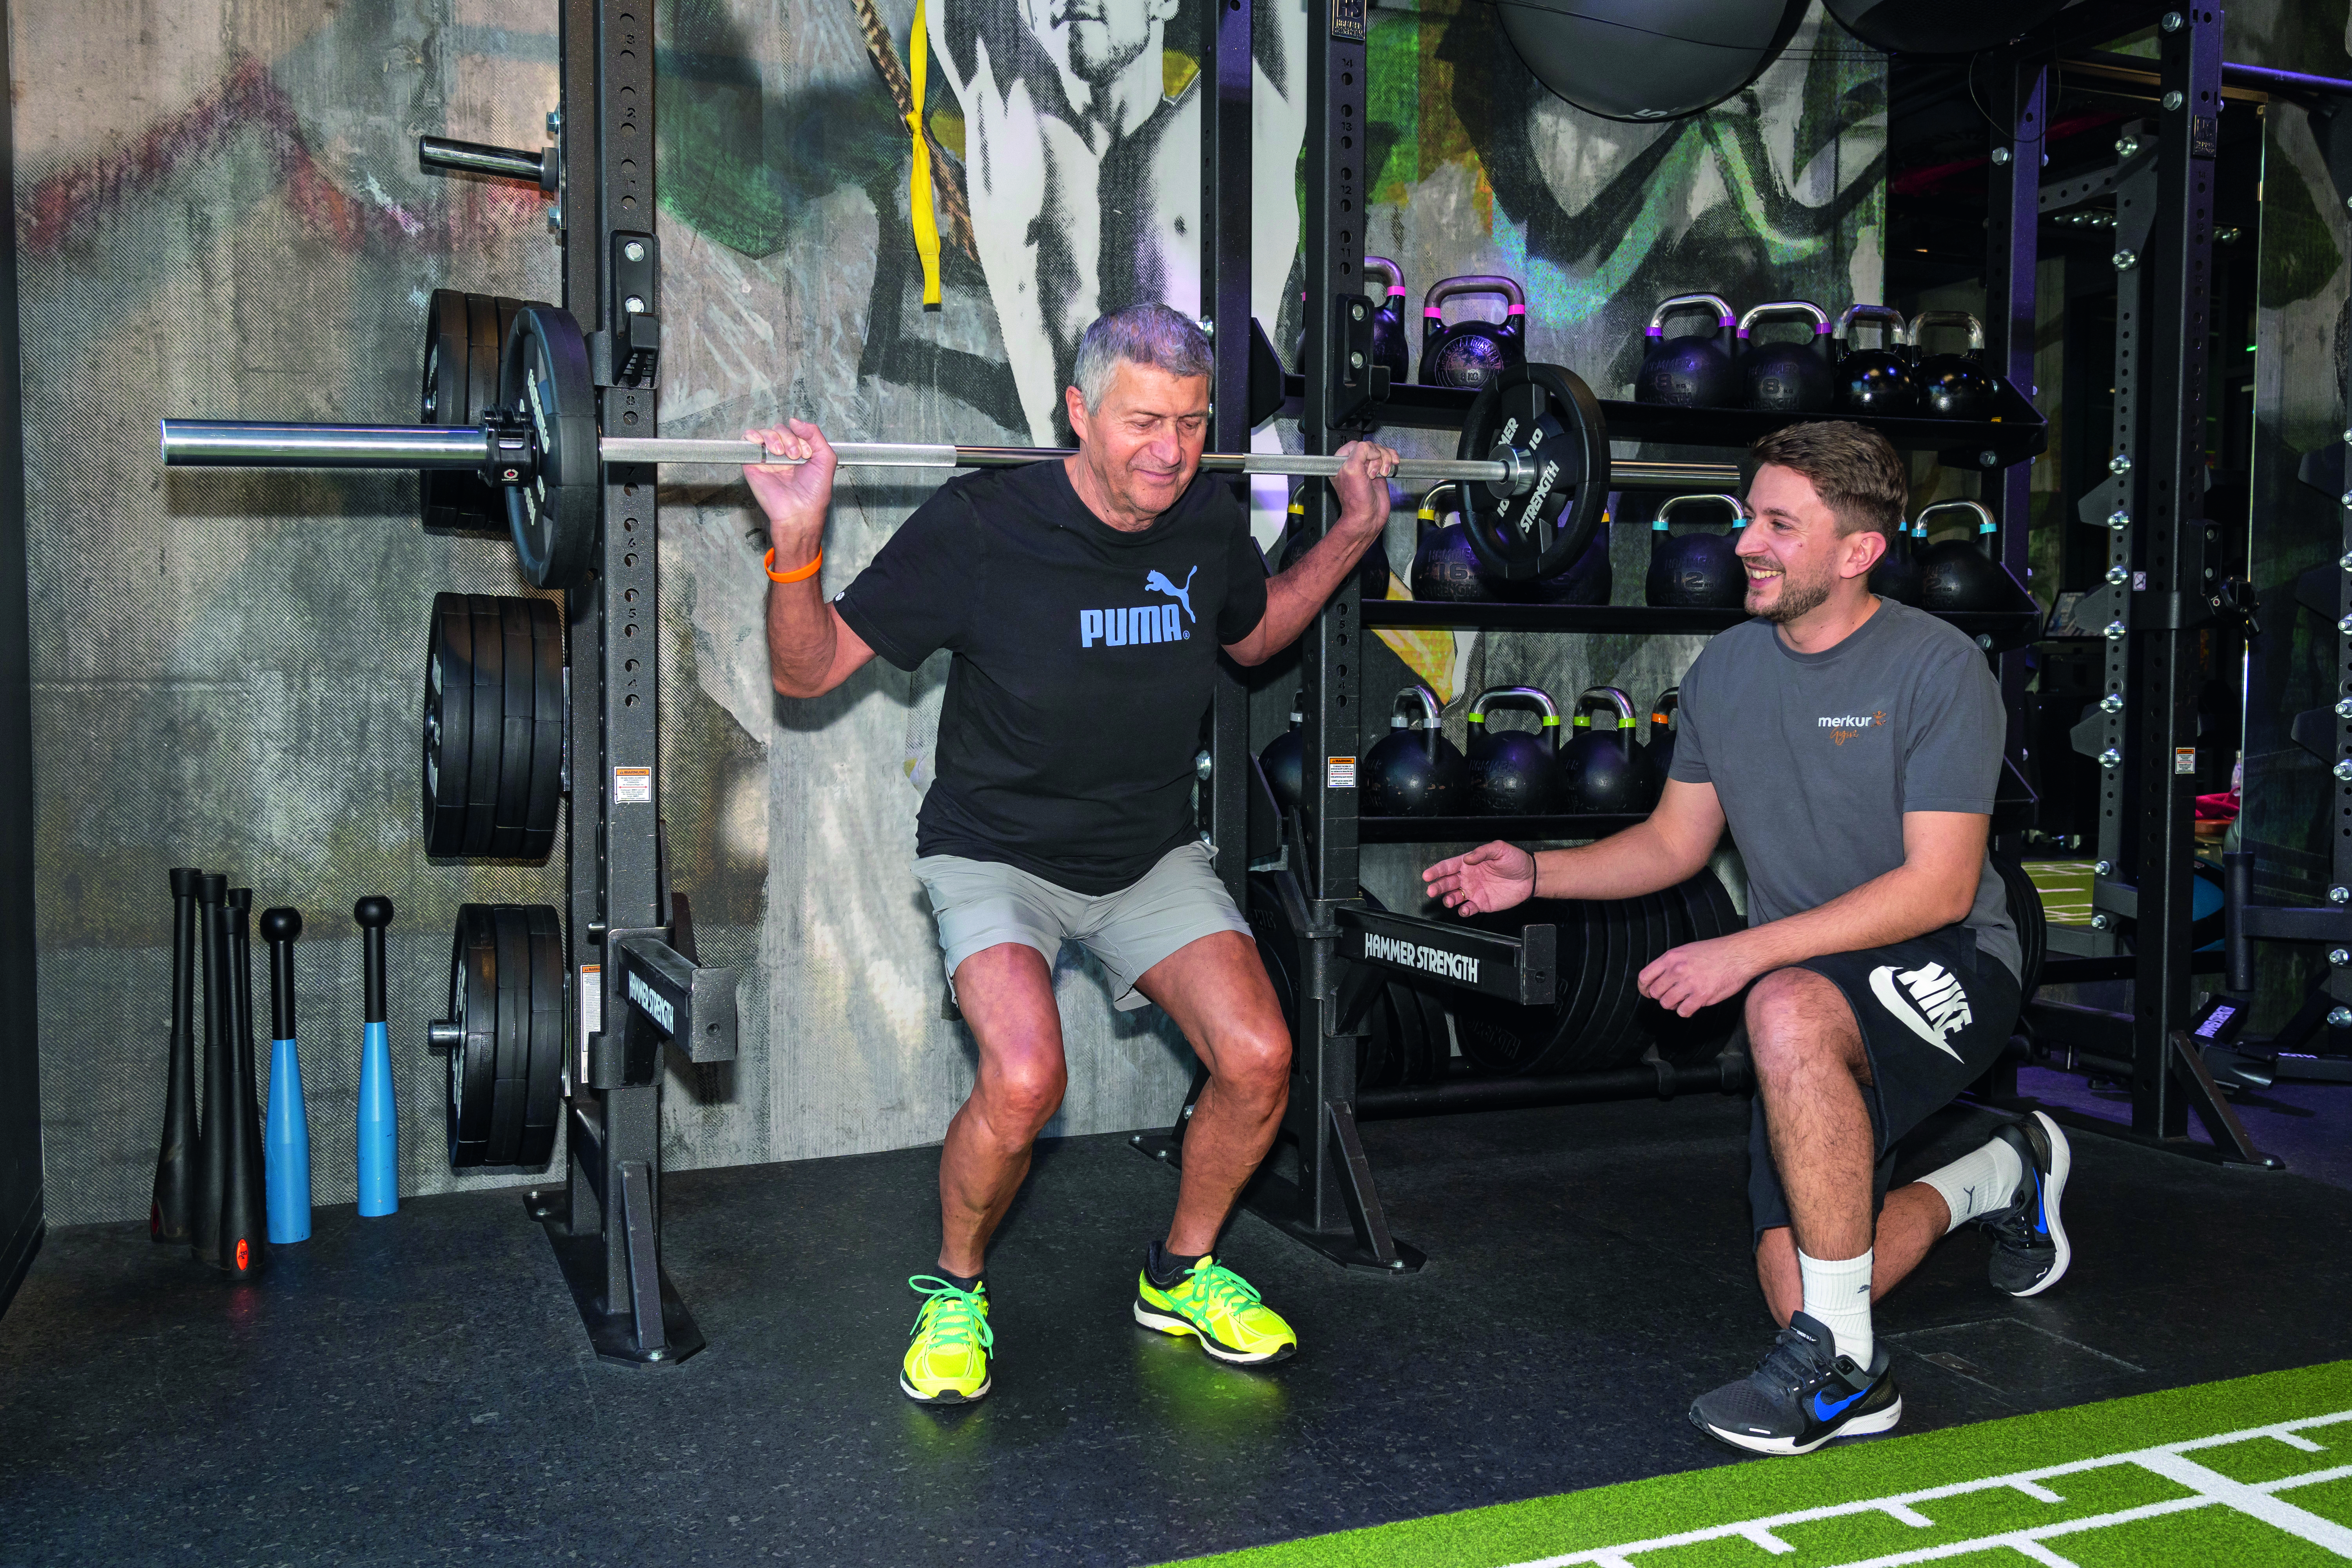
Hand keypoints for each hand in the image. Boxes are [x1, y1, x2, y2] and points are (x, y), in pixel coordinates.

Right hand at [744, 420, 836, 546]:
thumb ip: (815, 435)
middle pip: (780, 430)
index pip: (796, 431)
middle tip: (795, 456)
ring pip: (765, 433)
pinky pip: (747, 441)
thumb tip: (795, 421)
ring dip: (774, 438)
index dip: (801, 437)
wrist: (800, 512)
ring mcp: (768, 458)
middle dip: (789, 439)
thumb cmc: (814, 493)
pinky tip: (760, 442)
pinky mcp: (753, 464)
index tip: (807, 454)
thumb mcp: (826, 459)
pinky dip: (752, 435)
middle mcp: (783, 454)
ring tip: (780, 454)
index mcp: (800, 452)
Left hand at [1329, 440, 1400, 534]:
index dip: (1365, 452)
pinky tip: (1391, 467)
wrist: (1368, 516)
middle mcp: (1354, 463)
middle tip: (1372, 474)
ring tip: (1381, 474)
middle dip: (1376, 458)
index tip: (1365, 464)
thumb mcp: (1352, 470)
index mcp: (1341, 462)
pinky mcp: (1379, 471)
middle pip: (1371, 447)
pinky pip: (1387, 457)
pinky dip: (1392, 460)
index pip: (1356, 444)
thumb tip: (1373, 450)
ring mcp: (1367, 468)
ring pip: (1381, 451)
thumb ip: (1360, 452)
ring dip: (1385, 461)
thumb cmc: (1356, 500)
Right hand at [1423, 841, 1534, 916]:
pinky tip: (1464, 909)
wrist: (1530, 876)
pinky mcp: (1482, 903)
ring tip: (1449, 901)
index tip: (1427, 875)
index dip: (1436, 871)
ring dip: (1449, 899)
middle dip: (1437, 887)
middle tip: (1432, 891)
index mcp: (1468, 863)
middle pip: (1447, 883)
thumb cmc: (1515, 860)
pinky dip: (1464, 910)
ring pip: (1455, 897)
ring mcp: (1474, 891)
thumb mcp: (1499, 849)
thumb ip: (1482, 852)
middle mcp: (1468, 878)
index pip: (1447, 867)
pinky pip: (1468, 908)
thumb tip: (1467, 858)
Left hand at [1638, 934, 1761, 1017]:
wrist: (1738, 955)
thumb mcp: (1686, 950)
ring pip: (1667, 1004)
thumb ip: (1670, 964)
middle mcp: (1677, 970)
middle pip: (1655, 993)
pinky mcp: (1702, 996)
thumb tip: (1658, 978)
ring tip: (1684, 999)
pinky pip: (1683, 1011)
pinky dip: (1685, 1011)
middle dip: (1661, 997)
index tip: (1648, 992)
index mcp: (1671, 958)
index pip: (1644, 977)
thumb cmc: (1714, 952)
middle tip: (1672, 995)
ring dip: (1674, 1004)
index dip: (1644, 988)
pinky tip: (1692, 1004)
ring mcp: (1689, 983)